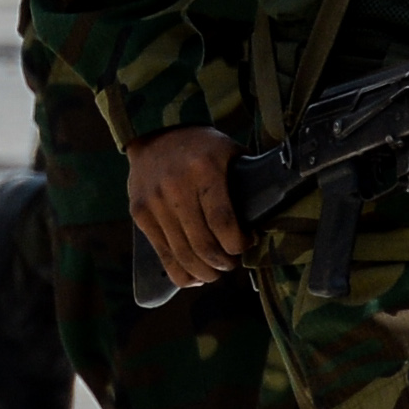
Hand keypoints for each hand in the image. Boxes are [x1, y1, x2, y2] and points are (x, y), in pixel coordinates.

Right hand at [128, 126, 242, 289]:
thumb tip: (268, 215)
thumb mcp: (231, 153)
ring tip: (216, 272)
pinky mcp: (140, 214)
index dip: (238, 243)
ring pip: (182, 253)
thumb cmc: (202, 146)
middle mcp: (176, 188)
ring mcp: (154, 202)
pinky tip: (194, 276)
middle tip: (232, 264)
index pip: (223, 221)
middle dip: (223, 263)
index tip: (247, 243)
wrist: (155, 132)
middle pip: (203, 243)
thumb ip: (246, 181)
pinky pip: (161, 253)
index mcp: (205, 170)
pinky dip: (180, 271)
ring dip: (204, 271)